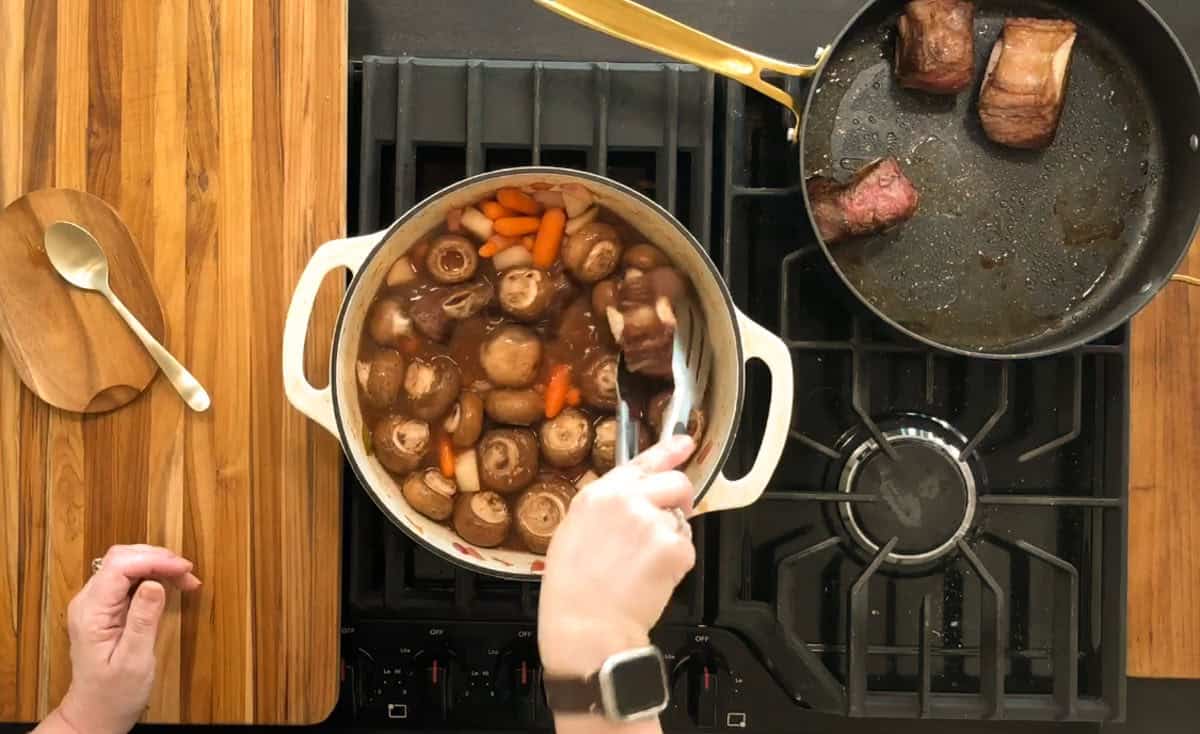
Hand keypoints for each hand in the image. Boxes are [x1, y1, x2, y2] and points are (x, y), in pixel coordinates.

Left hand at [52, 545, 200, 733]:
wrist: (95, 713)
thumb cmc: (114, 694)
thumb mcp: (134, 661)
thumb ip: (143, 620)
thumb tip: (154, 583)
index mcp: (90, 613)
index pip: (119, 567)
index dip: (154, 560)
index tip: (184, 569)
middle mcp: (88, 602)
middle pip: (122, 558)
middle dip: (158, 559)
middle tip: (188, 574)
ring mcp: (96, 603)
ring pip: (127, 565)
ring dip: (158, 565)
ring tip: (186, 580)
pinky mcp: (106, 607)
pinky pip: (129, 579)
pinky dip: (154, 576)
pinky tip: (172, 585)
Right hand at [538, 434, 696, 678]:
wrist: (587, 623)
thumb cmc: (573, 588)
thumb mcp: (575, 531)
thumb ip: (606, 508)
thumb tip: (632, 500)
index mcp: (600, 493)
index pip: (643, 462)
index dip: (669, 450)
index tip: (684, 442)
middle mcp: (628, 499)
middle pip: (677, 483)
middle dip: (681, 500)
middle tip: (669, 524)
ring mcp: (653, 521)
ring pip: (682, 520)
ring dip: (672, 538)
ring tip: (644, 565)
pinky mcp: (674, 546)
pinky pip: (686, 548)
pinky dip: (676, 564)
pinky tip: (652, 578)